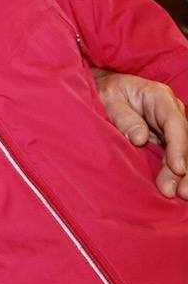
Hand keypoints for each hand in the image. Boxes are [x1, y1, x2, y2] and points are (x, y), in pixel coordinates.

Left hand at [92, 67, 187, 198]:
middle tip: (180, 192)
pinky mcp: (166, 139)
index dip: (179, 147)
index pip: (175, 124)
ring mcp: (170, 126)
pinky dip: (175, 173)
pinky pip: (174, 156)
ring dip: (183, 175)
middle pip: (184, 141)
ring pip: (183, 151)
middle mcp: (171, 111)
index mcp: (159, 97)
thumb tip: (140, 139)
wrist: (104, 89)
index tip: (177, 169)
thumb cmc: (106, 92)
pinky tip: (175, 189)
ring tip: (180, 194)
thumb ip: (123, 117)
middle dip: (185, 168)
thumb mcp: (109, 99)